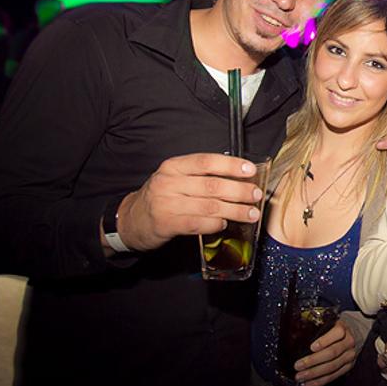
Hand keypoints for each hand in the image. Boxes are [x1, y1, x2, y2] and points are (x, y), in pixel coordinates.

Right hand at [114, 153, 262, 251]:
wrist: (131, 220)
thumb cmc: (162, 197)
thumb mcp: (176, 179)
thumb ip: (201, 176)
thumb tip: (239, 178)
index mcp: (174, 166)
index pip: (206, 161)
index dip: (230, 165)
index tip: (250, 170)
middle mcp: (169, 182)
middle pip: (212, 185)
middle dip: (239, 190)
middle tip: (256, 195)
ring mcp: (166, 203)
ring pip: (209, 206)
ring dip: (234, 210)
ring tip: (250, 213)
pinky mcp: (166, 223)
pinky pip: (198, 223)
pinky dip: (215, 224)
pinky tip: (224, 223)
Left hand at [294, 319, 356, 385]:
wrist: (359, 333)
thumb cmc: (339, 328)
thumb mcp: (333, 322)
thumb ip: (320, 328)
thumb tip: (298, 335)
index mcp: (344, 329)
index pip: (337, 333)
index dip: (324, 341)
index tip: (311, 347)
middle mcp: (349, 343)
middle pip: (332, 353)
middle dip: (313, 361)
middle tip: (298, 365)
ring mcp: (349, 356)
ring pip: (332, 367)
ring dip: (314, 373)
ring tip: (300, 377)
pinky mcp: (348, 367)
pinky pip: (333, 376)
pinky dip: (320, 382)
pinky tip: (308, 384)